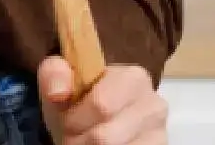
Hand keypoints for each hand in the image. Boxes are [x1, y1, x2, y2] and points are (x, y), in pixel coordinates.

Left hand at [38, 59, 168, 144]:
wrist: (92, 125)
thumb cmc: (77, 104)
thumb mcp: (61, 84)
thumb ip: (55, 75)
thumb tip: (58, 92)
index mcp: (133, 78)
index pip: (101, 105)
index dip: (75, 119)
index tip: (66, 121)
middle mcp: (154, 105)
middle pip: (105, 136)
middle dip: (80, 141)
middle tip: (72, 138)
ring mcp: (159, 133)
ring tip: (85, 143)